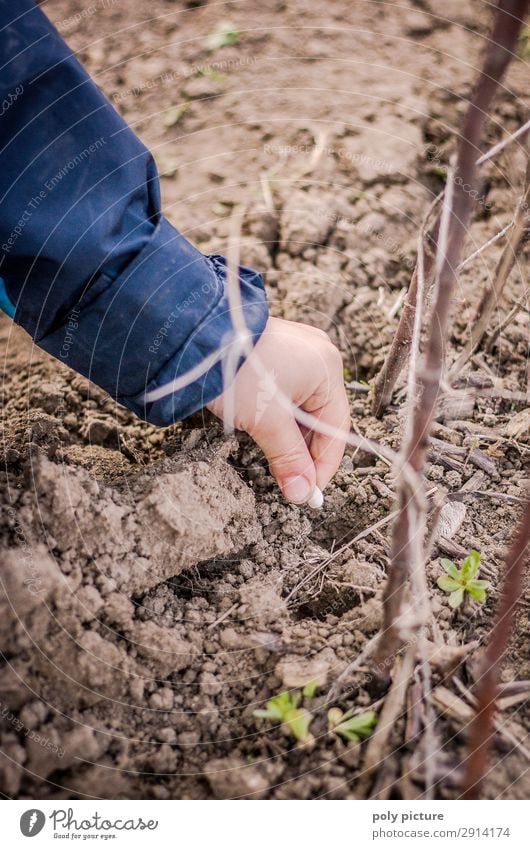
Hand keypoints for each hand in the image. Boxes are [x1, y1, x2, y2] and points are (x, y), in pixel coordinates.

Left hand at [207, 317, 349, 503]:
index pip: (336, 430)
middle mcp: (319, 357)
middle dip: (304, 453)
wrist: (194, 333)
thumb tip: (302, 495)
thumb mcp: (267, 421)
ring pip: (302, 409)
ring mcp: (298, 352)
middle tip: (289, 484)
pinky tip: (264, 433)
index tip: (307, 495)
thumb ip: (288, 459)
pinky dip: (278, 417)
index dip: (323, 467)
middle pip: (321, 419)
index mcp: (328, 370)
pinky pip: (287, 394)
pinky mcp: (275, 353)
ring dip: (289, 437)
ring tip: (273, 461)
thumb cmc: (238, 370)